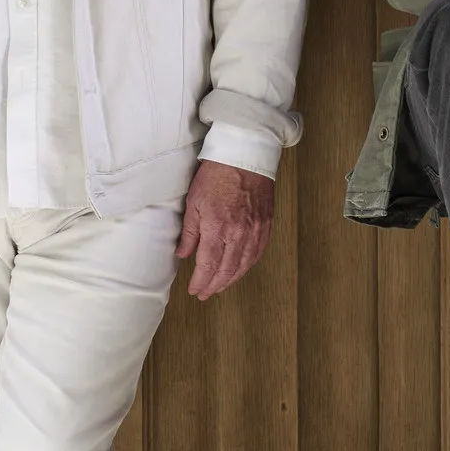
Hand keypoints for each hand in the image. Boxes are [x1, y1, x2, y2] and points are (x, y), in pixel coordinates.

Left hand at [177, 161, 275, 300]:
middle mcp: (238, 234)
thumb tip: (183, 254)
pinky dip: (247, 266)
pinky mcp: (266, 225)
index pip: (208, 266)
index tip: (194, 290)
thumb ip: (190, 232)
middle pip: (227, 271)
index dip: (201, 282)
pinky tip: (240, 270)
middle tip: (205, 294)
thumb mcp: (193, 202)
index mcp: (217, 229)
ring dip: (231, 280)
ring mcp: (255, 231)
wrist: (244, 156)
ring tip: (220, 286)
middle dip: (214, 286)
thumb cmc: (216, 175)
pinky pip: (257, 254)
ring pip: (243, 266)